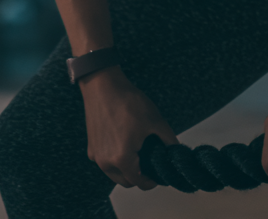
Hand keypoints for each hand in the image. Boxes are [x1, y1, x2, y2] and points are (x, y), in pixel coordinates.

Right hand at [79, 67, 177, 188]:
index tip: (158, 172)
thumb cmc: (126, 100)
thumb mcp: (154, 120)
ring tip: (135, 151)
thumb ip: (169, 140)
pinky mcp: (90, 146)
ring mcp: (96, 155)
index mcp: (122, 159)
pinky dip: (114, 160)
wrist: (101, 83)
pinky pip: (105, 162)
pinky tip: (121, 143)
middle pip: (126, 182)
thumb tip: (177, 152)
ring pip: (114, 174)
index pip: (140, 183)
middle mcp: (106, 162)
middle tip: (148, 161)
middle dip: (139, 176)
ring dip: (125, 170)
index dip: (152, 180)